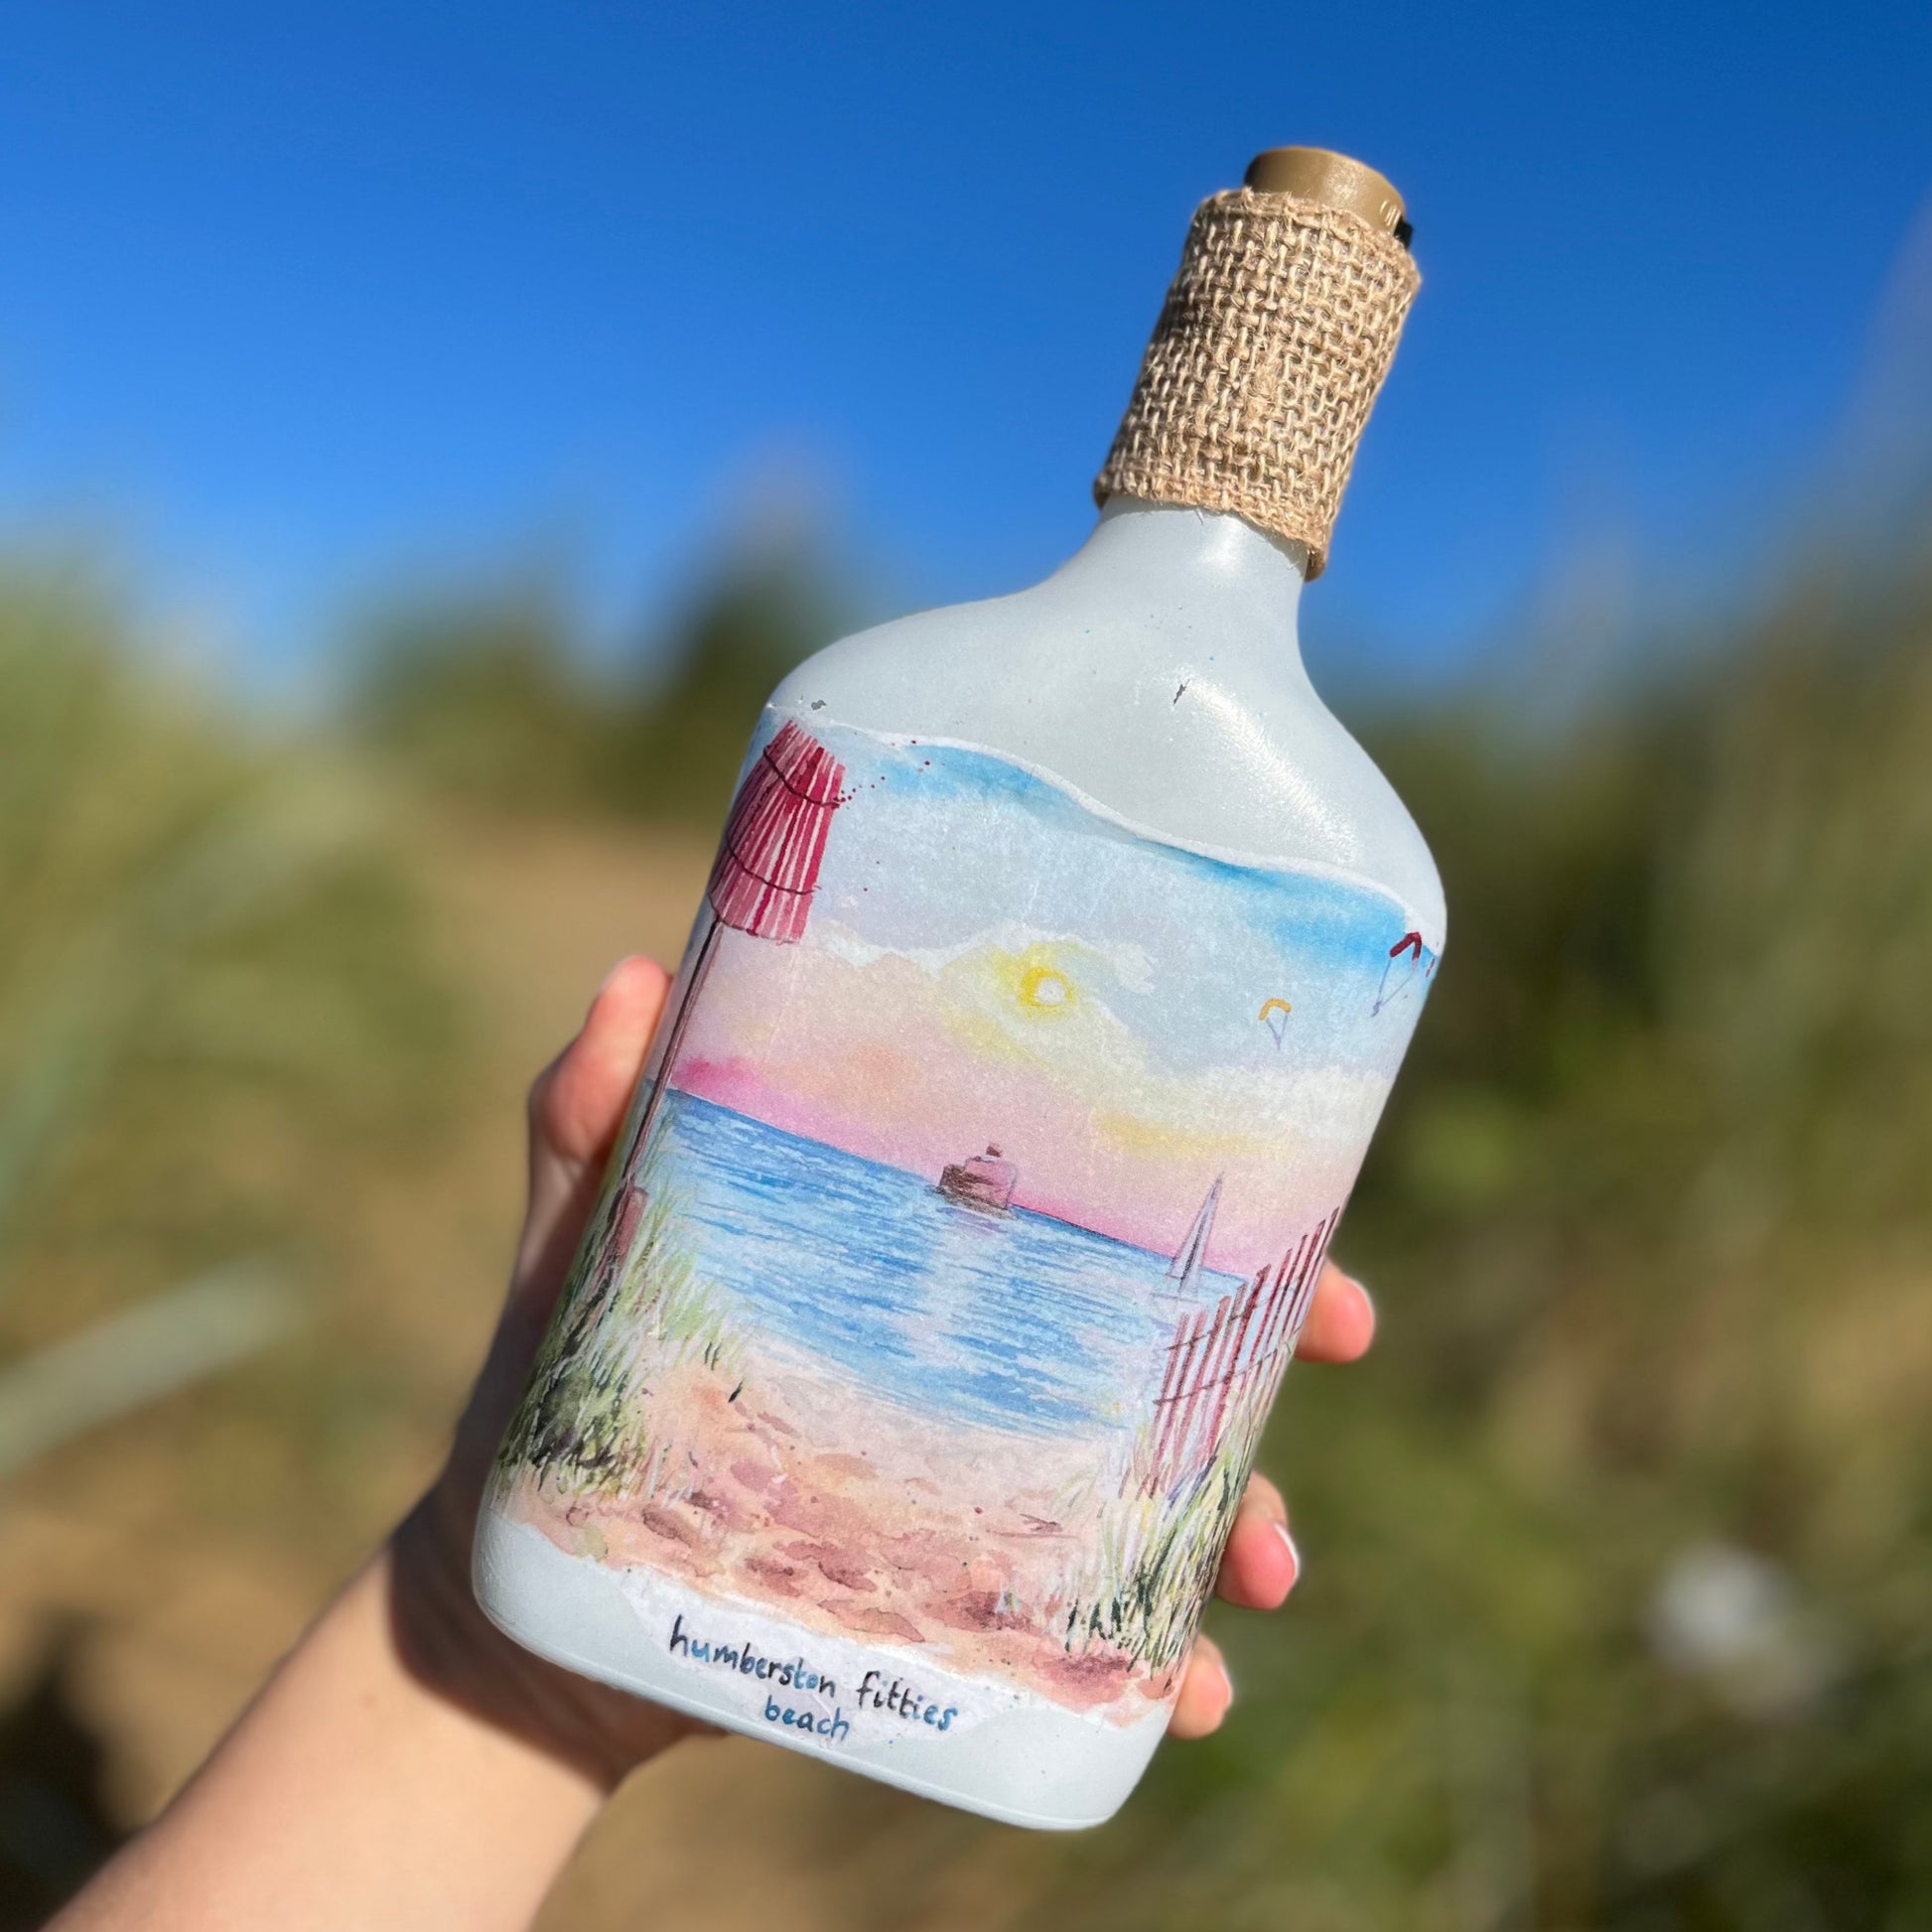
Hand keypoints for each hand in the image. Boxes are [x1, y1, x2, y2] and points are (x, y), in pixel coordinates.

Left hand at [393, 957, 1376, 1781]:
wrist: (521, 1602)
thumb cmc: (553, 1385)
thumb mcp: (577, 1244)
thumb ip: (587, 1124)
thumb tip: (629, 975)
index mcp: (915, 1256)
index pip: (1079, 1203)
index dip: (1204, 1192)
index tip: (1306, 1204)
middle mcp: (967, 1356)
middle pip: (1154, 1331)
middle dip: (1265, 1343)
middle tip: (1340, 1341)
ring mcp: (970, 1476)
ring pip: (1146, 1484)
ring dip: (1236, 1520)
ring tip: (1263, 1580)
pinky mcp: (953, 1591)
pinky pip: (1081, 1623)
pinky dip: (1153, 1656)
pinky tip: (1194, 1694)